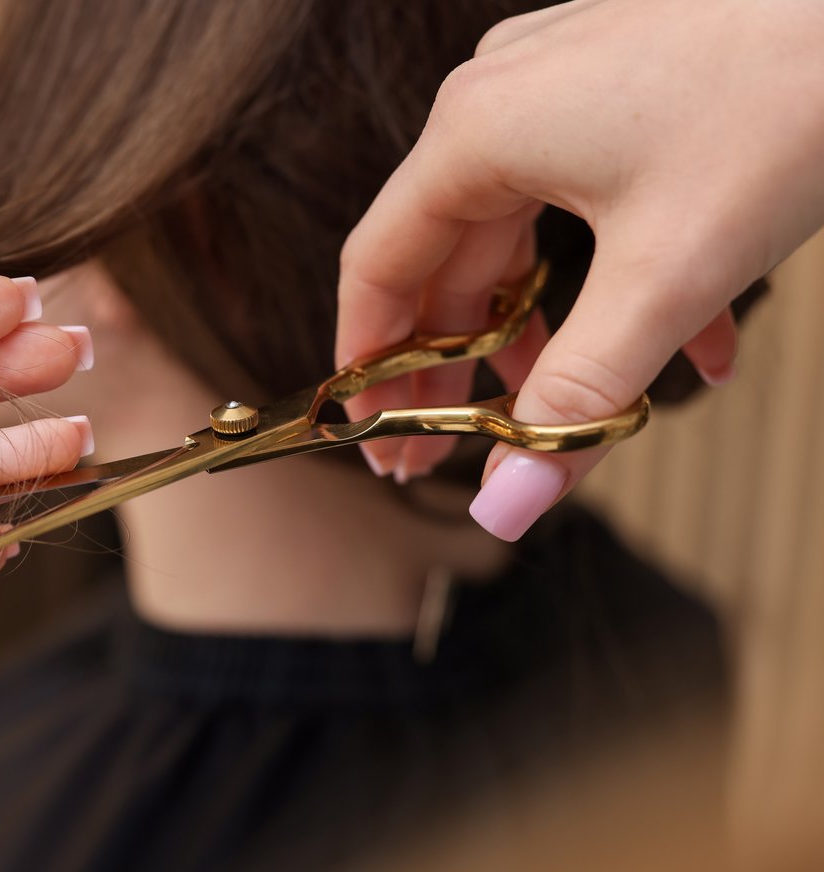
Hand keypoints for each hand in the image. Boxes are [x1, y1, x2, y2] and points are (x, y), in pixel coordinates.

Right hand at [335, 0, 823, 539]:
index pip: (380, 269)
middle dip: (464, 366)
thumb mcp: (670, 274)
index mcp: (477, 133)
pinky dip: (625, 279)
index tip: (377, 441)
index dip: (370, 367)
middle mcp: (502, 100)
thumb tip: (506, 507)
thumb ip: (578, 398)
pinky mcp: (627, 83)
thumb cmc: (789, 94)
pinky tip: (697, 344)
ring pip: (526, 235)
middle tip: (459, 452)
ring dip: (553, 330)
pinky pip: (591, 199)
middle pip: (449, 260)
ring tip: (586, 411)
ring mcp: (564, 84)